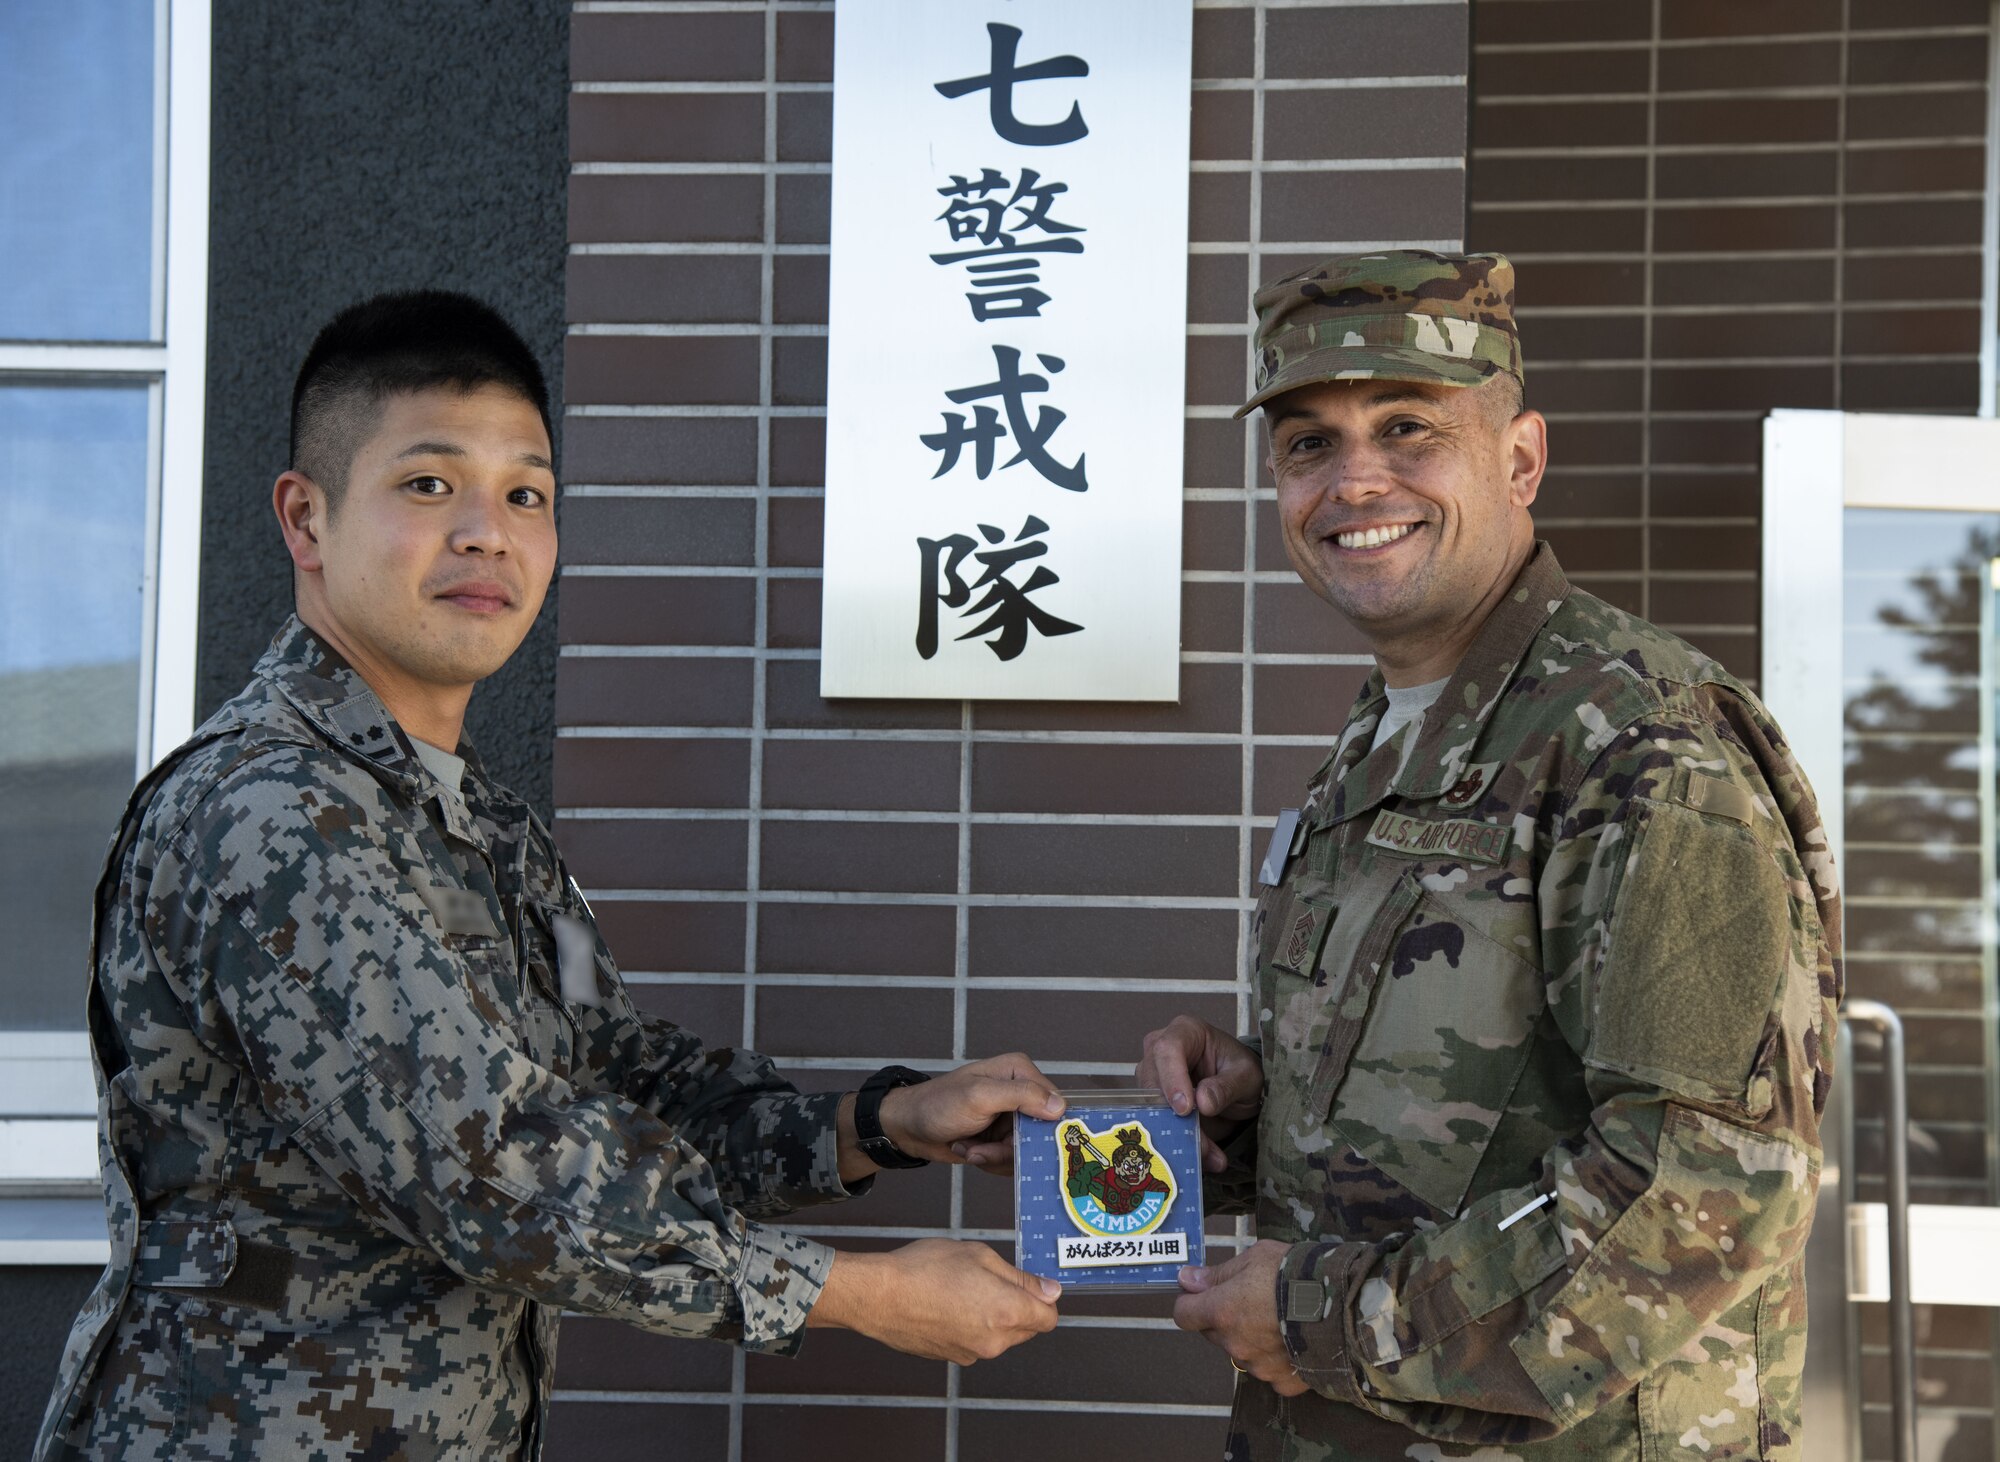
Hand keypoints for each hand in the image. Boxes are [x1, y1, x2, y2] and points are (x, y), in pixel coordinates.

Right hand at [807, 1239, 1060, 1363]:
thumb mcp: (979, 1255)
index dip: (1042, 1299)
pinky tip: (946, 1307)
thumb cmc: (926, 1268)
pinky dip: (969, 1328)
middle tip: (987, 1280)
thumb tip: (1050, 1291)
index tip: (1027, 1284)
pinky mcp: (952, 1359)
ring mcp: (972, 1354)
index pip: (1049, 1318)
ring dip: (992, 1318)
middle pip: (1026, 1330)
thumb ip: (1020, 1277)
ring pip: (999, 1337)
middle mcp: (994, 1341)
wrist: (879, 1296)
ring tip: (961, 1291)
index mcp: (1007, 1312)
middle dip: (1017, 1308)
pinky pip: (974, 1343)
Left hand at [877, 1052, 1064, 1174]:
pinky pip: (1011, 1160)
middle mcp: (1020, 1094)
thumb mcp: (980, 1096)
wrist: (908, 1127)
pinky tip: (970, 1150)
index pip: (1054, 1104)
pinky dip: (990, 1161)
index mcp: (1019, 1073)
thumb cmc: (938, 1105)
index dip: (1040, 1128)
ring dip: (995, 1156)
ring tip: (970, 1146)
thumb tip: (1059, 1107)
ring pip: (1025, 1152)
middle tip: (983, 1148)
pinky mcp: (1000, 1139)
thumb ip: (1021, 1097)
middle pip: (1040, 1134)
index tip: (1017, 1141)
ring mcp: (1010, 1119)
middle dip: (1010, 1148)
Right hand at [1137, 1016, 1263, 1171]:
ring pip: (1151, 1108)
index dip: (1172, 1079)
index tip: (1185, 1109)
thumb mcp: (1246, 1075)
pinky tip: (1202, 1158)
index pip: (1168, 1049)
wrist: (1237, 1088)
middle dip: (1175, 1118)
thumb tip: (1203, 1102)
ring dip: (1179, 1136)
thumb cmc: (1240, 1070)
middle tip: (1202, 1145)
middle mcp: (1160, 1050)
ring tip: (1209, 1156)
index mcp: (1185, 1032)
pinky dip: (1179, 1144)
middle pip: (1153, 1081)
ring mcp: (1152, 1076)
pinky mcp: (1151, 1102)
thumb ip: (1226, 1086)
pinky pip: (1157, 1124)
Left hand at [1173, 1240, 1306, 1396]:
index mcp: (1223, 1311)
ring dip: (1250, 1339)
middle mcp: (1235, 1343)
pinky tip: (1292, 1340)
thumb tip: (1187, 1279)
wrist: (1343, 1305)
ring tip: (1278, 1318)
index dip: (1190, 1303)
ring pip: (1241, 1352)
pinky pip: (1270, 1371)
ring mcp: (1259, 1365)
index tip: (1200, 1294)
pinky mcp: (1283, 1381)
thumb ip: (1218, 1273)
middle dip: (1223, 1318)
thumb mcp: (1255, 1258)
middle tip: (1251, 1300)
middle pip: (1213, 1333)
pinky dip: (1276, 1358)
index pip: (1184, 1315)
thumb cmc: (1297, 1273)